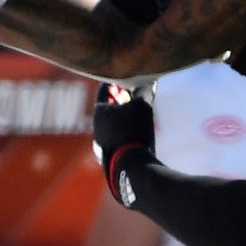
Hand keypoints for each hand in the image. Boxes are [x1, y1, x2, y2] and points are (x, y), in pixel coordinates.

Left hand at [91, 86, 154, 206]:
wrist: (132, 169)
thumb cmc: (134, 131)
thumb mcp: (142, 105)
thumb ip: (143, 91)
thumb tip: (148, 81)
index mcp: (99, 111)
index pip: (105, 89)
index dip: (117, 80)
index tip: (128, 76)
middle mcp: (96, 128)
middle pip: (109, 108)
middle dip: (122, 100)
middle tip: (136, 95)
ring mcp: (102, 146)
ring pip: (113, 126)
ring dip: (125, 120)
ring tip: (141, 117)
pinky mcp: (111, 160)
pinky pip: (118, 141)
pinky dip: (127, 135)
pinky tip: (140, 138)